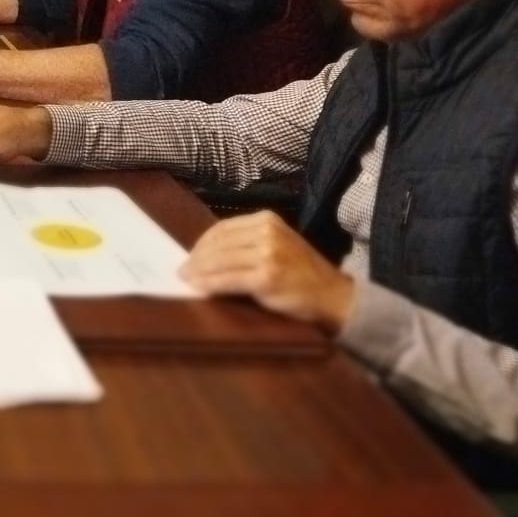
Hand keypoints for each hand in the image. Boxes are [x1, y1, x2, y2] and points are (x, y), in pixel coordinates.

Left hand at [178, 211, 356, 332]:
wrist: (334, 296)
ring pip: (219, 261)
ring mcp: (268, 254)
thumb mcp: (277, 244)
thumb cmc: (303, 274)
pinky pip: (227, 279)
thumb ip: (248, 242)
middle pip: (218, 243)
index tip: (190, 256)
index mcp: (267, 220)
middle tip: (183, 270)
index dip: (202, 243)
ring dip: (198, 271)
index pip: (222, 228)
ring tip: (186, 279)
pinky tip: (198, 288)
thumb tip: (206, 252)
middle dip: (196, 258)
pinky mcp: (266, 277)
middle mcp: (267, 232)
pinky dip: (209, 284)